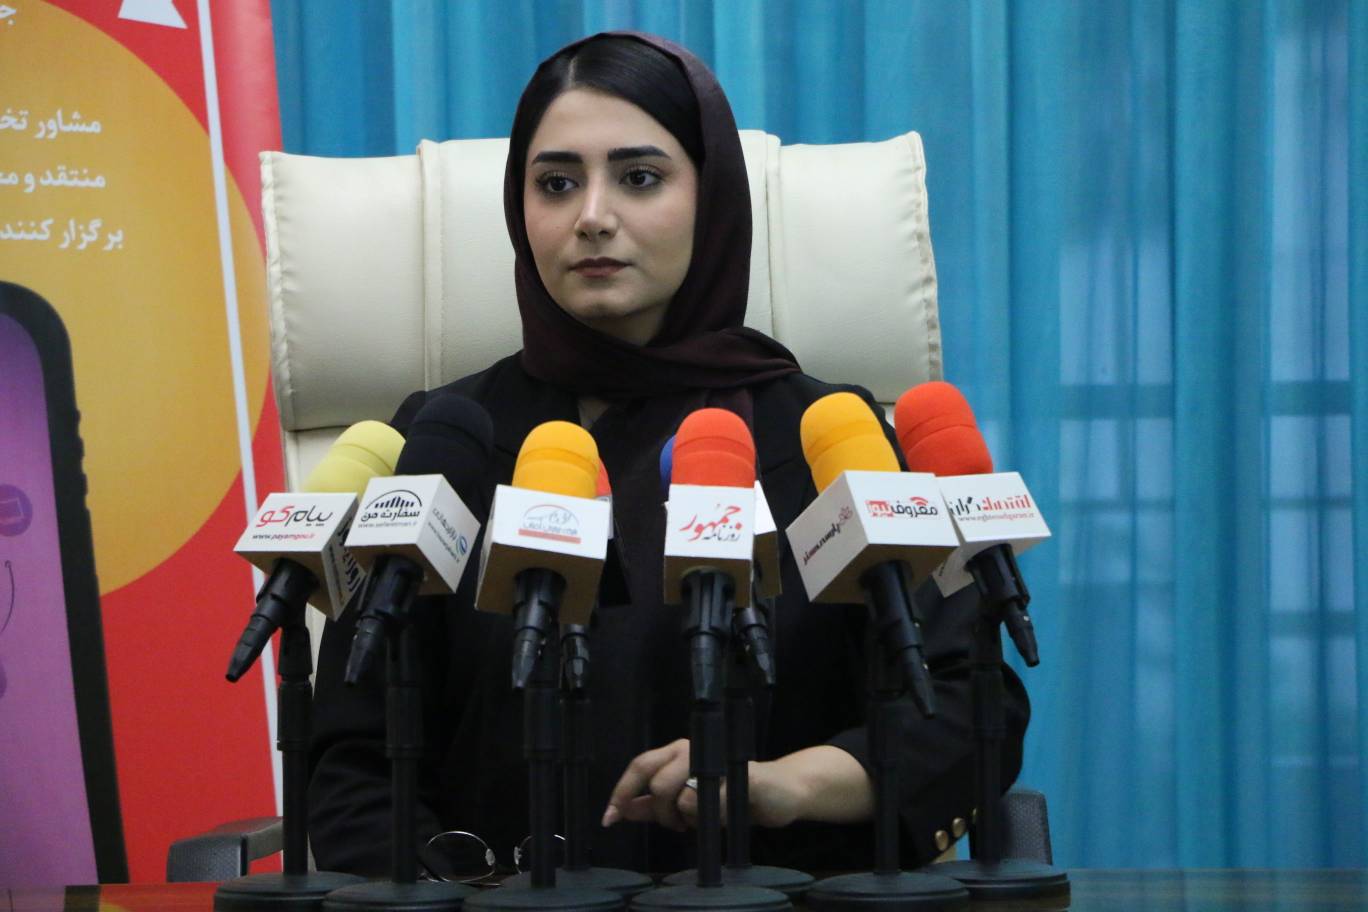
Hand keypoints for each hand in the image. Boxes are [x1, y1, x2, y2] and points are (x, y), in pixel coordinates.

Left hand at [602, 740, 810, 830]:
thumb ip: (655, 804)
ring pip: (682, 798)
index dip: (622, 791)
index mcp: (677, 752)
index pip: (640, 765)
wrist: (780, 792)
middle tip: (676, 825)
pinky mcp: (739, 775)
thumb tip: (622, 810)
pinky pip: (712, 804)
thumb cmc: (730, 794)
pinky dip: (714, 818)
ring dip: (689, 819)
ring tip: (704, 818)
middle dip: (662, 813)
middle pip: (658, 784)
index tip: (609, 818)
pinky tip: (724, 814)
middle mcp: (693, 748)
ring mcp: (717, 759)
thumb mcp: (686, 801)